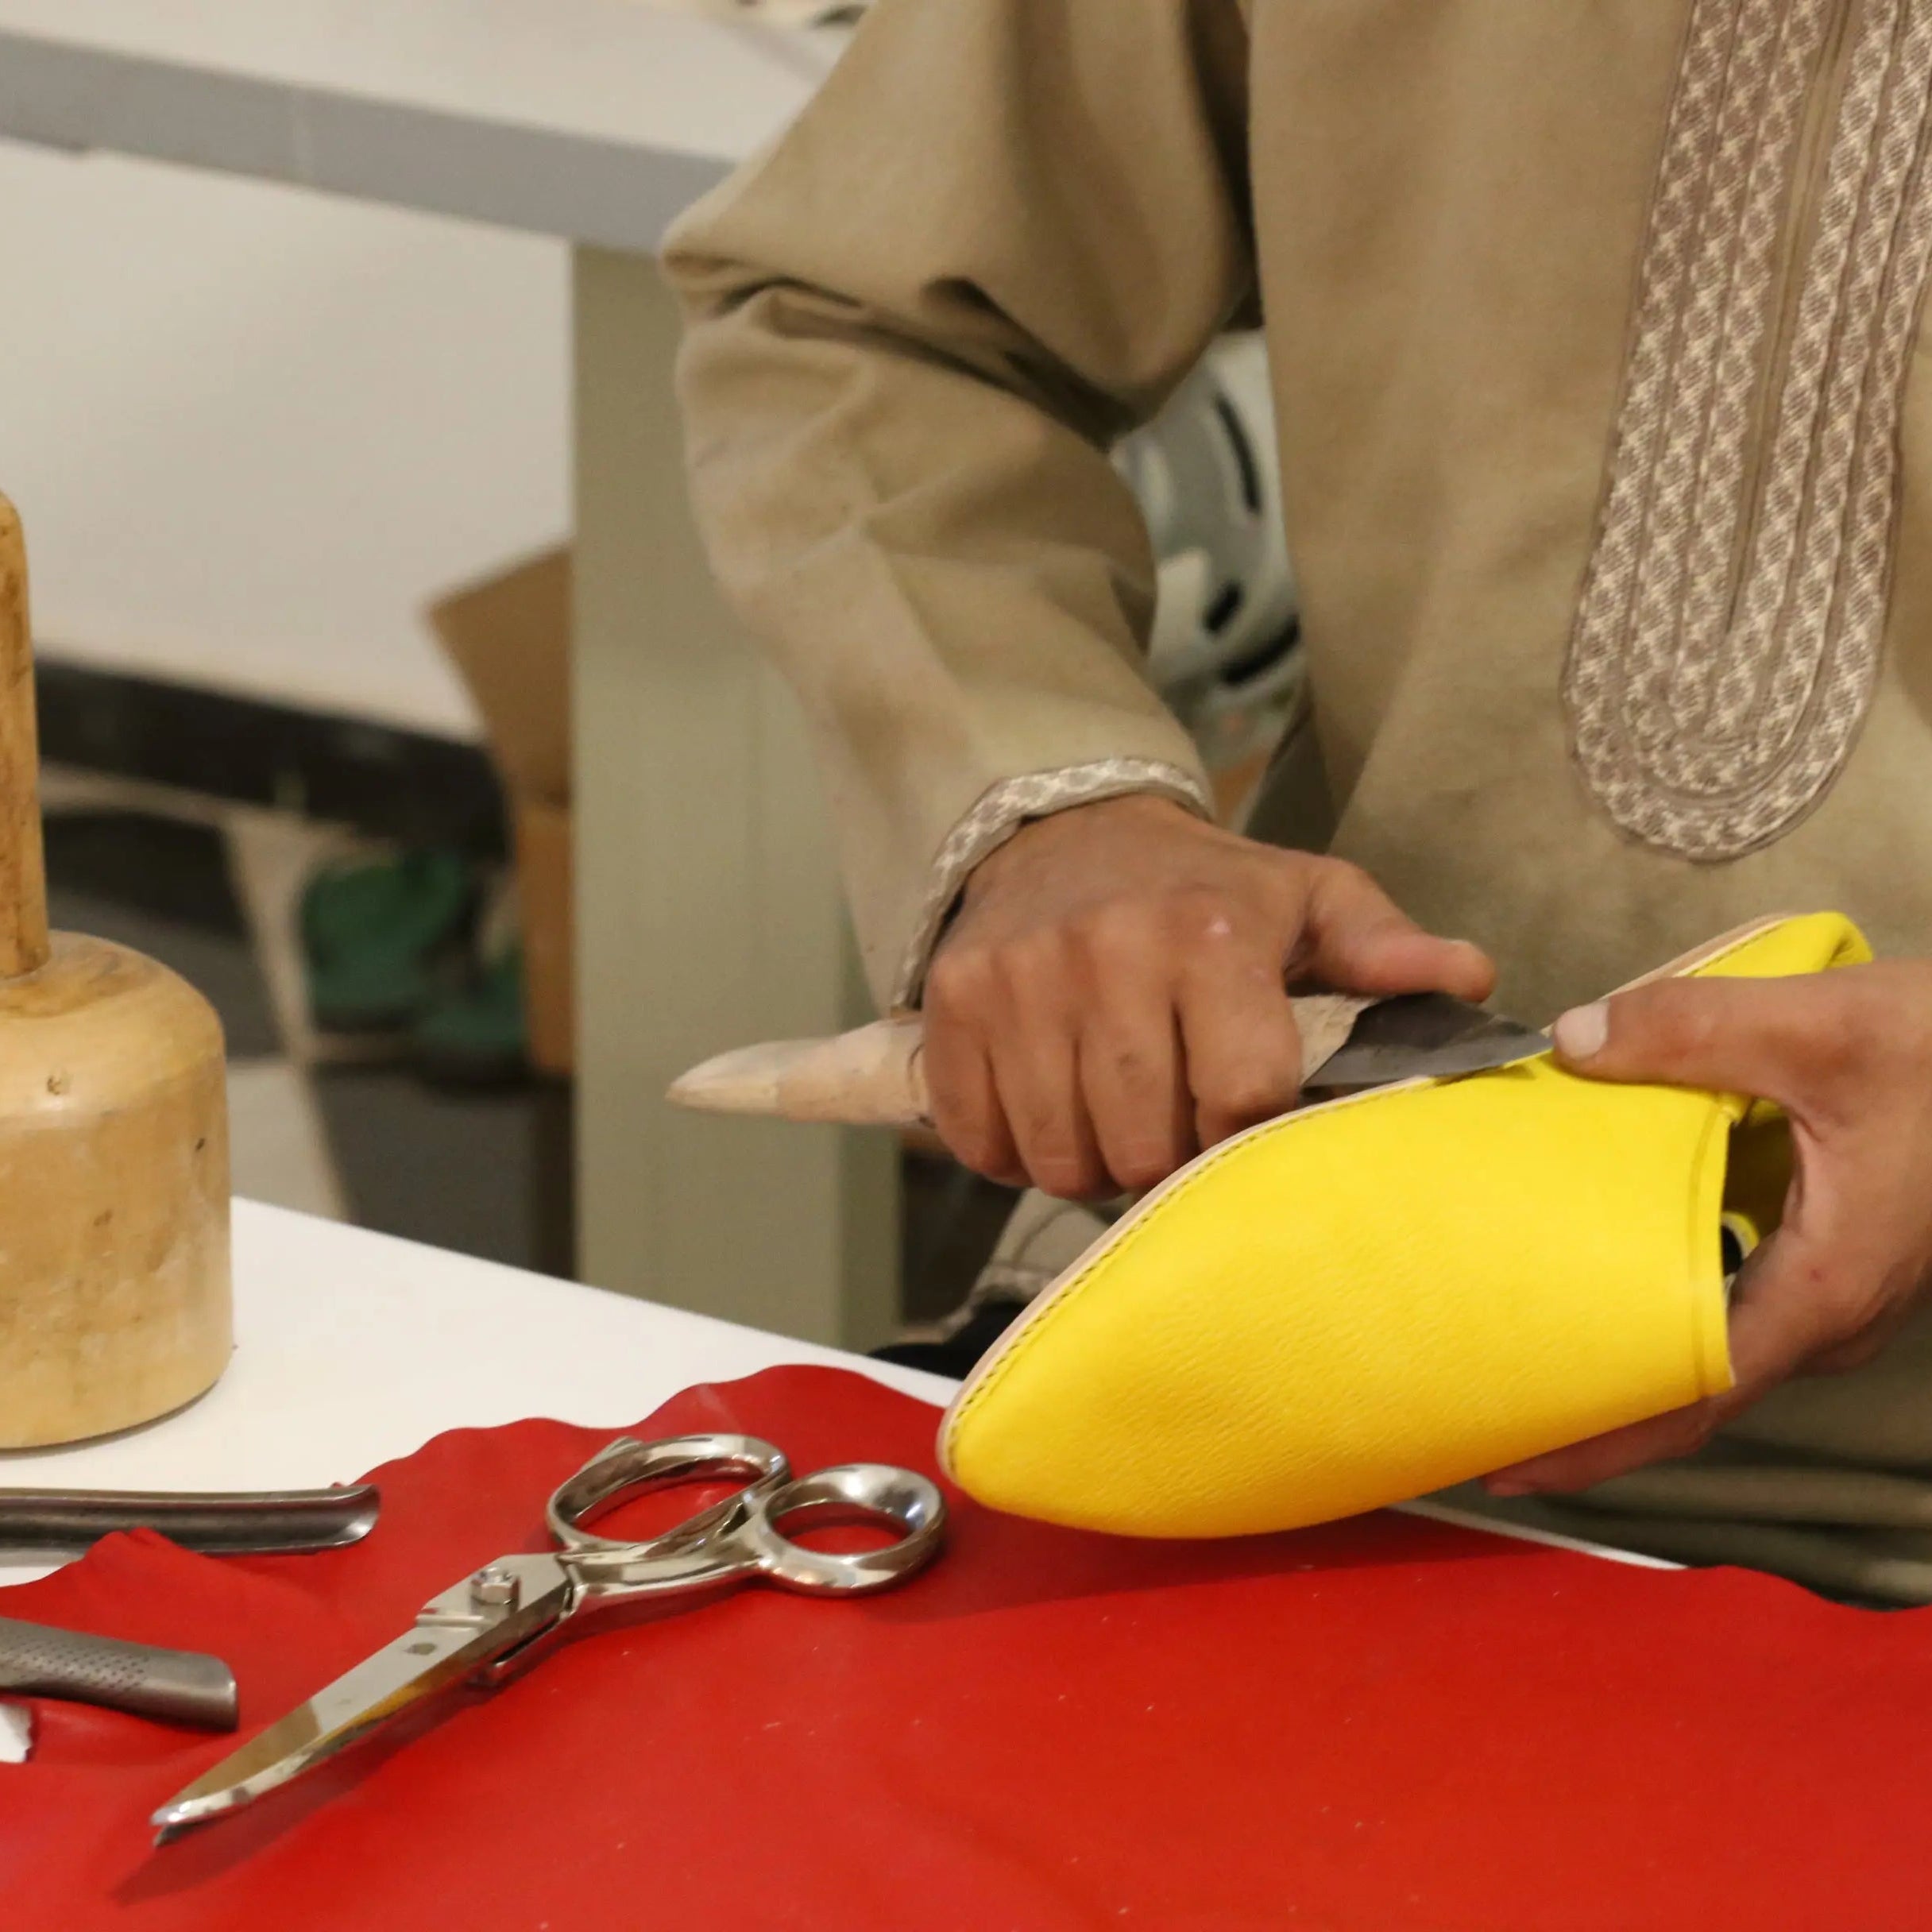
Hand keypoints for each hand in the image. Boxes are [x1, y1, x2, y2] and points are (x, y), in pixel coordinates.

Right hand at [920, 795, 1492, 1198]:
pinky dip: (1014, 1152)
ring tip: (1114, 1120)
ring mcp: (1017, 982)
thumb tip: (1471, 980)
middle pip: (1145, 1144)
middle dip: (1168, 1159)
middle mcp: (1107, 952)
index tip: (1243, 1120)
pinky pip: (981, 1141)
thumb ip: (1383, 948)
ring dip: (1091, 1163)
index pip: (1240, 1097)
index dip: (1247, 1134)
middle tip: (1175, 1126)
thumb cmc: (1201, 887)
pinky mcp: (949, 1006)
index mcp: (1211, 933)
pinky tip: (1047, 1109)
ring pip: (1059, 1154)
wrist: (1061, 831)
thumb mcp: (1304, 898)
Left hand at [1487, 960, 1931, 1496]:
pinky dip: (1664, 1292)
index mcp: (1822, 1291)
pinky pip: (1738, 1295)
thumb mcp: (1817, 1025)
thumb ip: (1689, 1030)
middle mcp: (1831, 1315)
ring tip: (1523, 1339)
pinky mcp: (1838, 1252)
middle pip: (1694, 1388)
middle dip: (1595, 1407)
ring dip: (1628, 1350)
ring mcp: (1839, 1289)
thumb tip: (1569, 1039)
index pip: (1694, 1400)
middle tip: (1490, 1405)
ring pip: (1716, 1342)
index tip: (1512, 1472)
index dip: (1601, 1443)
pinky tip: (1602, 1257)